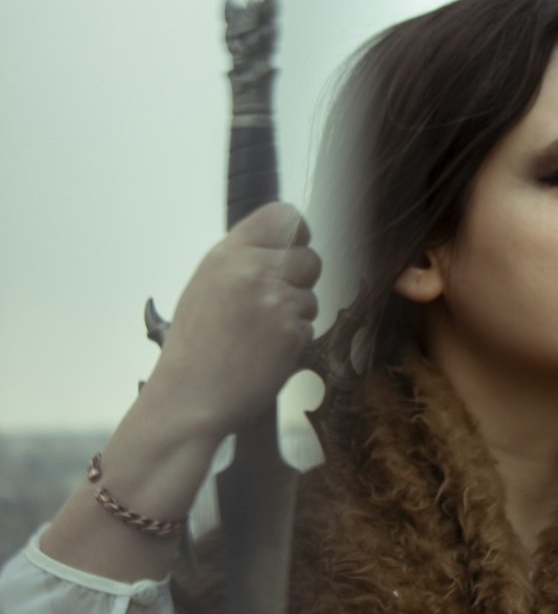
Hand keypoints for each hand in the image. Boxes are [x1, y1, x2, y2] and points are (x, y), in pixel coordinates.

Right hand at [144, 202, 320, 439]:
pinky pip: (309, 327)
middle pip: (310, 258)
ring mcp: (274, 301)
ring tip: (260, 335)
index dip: (297, 233)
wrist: (190, 397)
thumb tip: (282, 245)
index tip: (292, 251)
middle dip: (301, 281)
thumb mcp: (206, 286)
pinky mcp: (291, 333)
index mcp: (228, 255)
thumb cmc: (195, 348)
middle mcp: (253, 271)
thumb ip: (242, 261)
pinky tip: (265, 354)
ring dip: (296, 316)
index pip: (284, 216)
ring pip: (311, 296)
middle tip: (274, 305)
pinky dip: (294, 343)